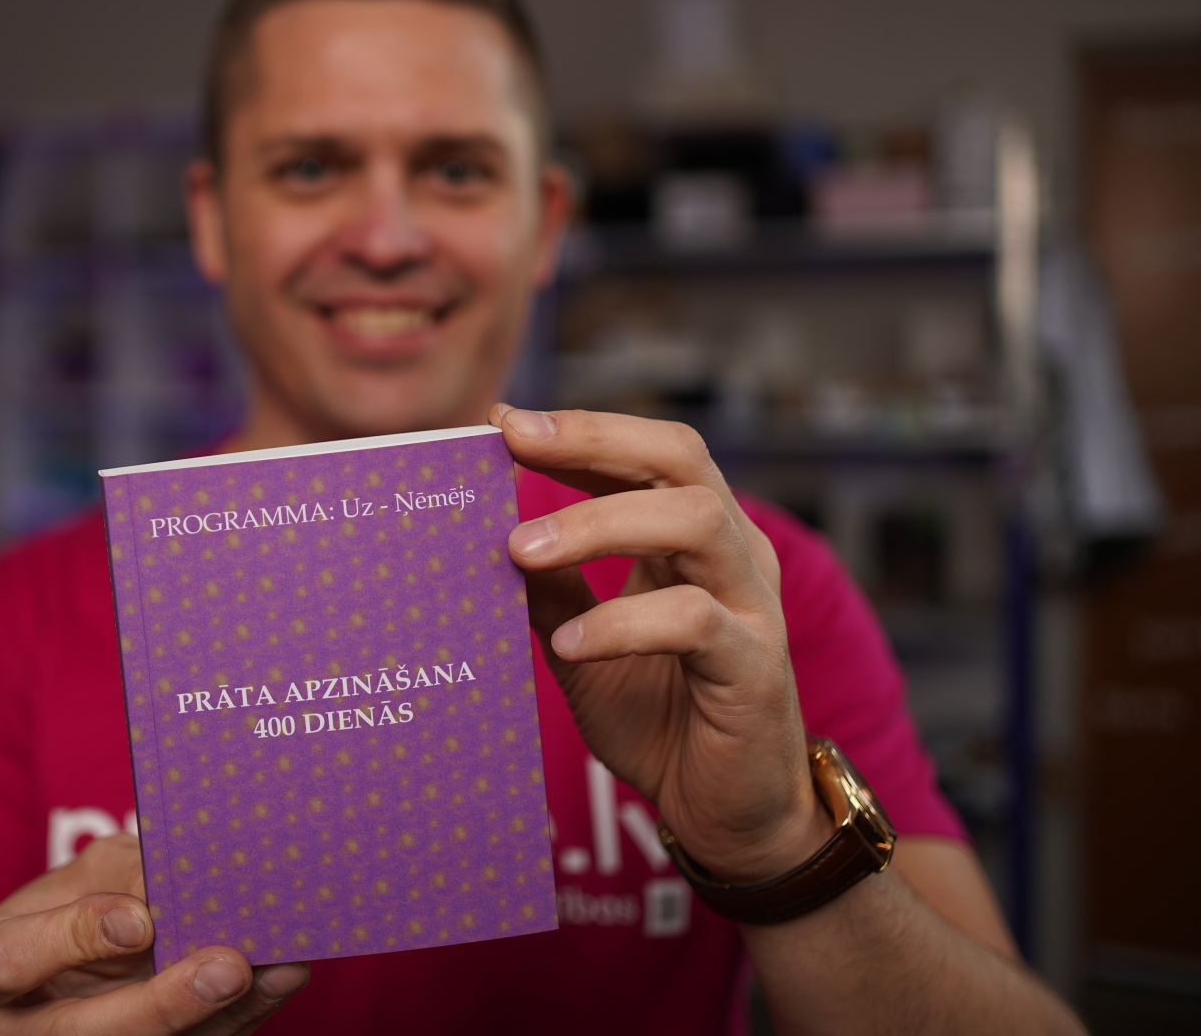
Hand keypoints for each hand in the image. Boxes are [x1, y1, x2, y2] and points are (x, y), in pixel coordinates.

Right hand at [0, 833, 308, 1033]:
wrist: (49, 985)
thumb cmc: (56, 918)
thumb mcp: (64, 882)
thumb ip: (113, 879)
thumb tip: (183, 878)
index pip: (11, 962)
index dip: (74, 938)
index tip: (138, 917)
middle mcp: (20, 1034)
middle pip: (88, 1033)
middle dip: (166, 1002)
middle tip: (228, 964)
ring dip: (223, 1015)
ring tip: (277, 969)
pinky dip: (241, 1016)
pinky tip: (279, 979)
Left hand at [491, 404, 833, 883]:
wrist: (726, 815)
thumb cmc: (659, 718)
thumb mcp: (582, 644)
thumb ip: (549, 589)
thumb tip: (483, 532)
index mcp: (692, 537)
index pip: (644, 455)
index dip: (578, 431)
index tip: (501, 421)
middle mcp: (732, 554)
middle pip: (679, 457)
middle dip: (594, 439)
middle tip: (515, 441)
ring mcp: (752, 605)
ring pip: (694, 521)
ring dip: (599, 523)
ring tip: (520, 549)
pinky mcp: (754, 667)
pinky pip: (694, 622)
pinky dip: (622, 623)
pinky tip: (568, 643)